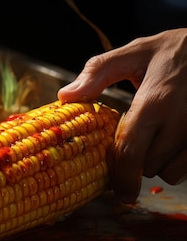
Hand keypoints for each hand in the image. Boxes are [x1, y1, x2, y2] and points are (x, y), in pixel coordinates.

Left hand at [58, 28, 186, 202]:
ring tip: (156, 138)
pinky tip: (173, 141)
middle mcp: (181, 122)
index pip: (131, 153)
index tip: (116, 190)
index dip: (121, 178)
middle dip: (135, 162)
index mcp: (156, 102)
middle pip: (149, 167)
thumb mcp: (135, 52)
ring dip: (158, 164)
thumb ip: (98, 72)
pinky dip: (178, 161)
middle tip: (132, 143)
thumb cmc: (174, 51)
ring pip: (171, 172)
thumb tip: (65, 96)